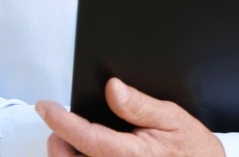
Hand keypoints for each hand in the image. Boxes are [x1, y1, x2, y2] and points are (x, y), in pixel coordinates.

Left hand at [35, 78, 223, 156]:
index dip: (59, 120)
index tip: (45, 106)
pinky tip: (85, 151)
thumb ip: (139, 104)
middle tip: (56, 122)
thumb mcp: (172, 118)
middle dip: (57, 140)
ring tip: (66, 137)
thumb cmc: (194, 150)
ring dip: (66, 154)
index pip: (84, 137)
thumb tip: (113, 88)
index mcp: (132, 155)